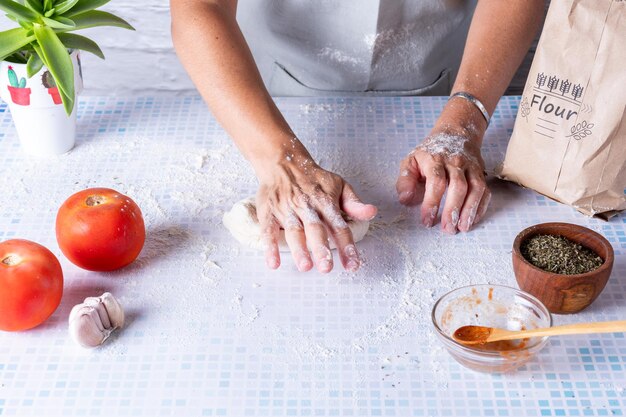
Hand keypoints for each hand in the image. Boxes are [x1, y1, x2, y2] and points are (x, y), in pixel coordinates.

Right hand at [256, 149, 376, 272]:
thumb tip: (371, 212)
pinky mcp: (268, 211)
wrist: (283, 161)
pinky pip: (268, 230)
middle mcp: (307, 206)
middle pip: (316, 230)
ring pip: (294, 231)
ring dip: (299, 249)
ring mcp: (287, 209)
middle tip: (326, 268)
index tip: (353, 265)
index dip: (347, 246)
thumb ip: (354, 202)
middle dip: (321, 249)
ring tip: (305, 266)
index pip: (339, 226)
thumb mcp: (339, 185)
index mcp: (326, 202)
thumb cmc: (314, 178)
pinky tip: (273, 263)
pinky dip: (269, 247)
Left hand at [396, 127, 490, 233]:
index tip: (427, 220)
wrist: (455, 132)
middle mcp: (455, 162)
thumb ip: (405, 180)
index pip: (436, 181)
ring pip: (475, 188)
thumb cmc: (430, 153)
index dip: (432, 202)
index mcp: (435, 159)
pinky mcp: (480, 172)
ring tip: (462, 228)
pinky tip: (473, 220)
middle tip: (447, 229)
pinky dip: (481, 206)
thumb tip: (405, 199)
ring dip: (470, 210)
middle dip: (453, 209)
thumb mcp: (411, 161)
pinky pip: (485, 190)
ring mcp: (470, 167)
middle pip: (458, 186)